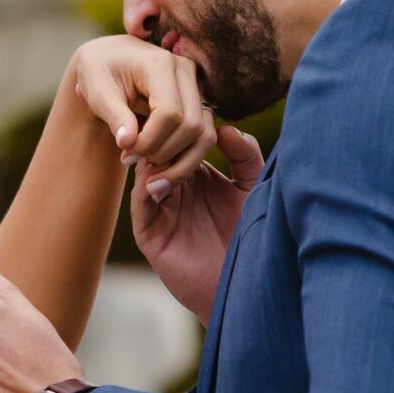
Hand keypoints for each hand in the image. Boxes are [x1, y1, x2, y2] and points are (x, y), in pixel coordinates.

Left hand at [68, 36, 216, 186]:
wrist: (109, 57)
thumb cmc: (99, 71)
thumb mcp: (97, 91)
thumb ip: (114, 116)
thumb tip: (128, 143)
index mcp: (160, 64)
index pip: (169, 112)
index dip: (149, 140)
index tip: (125, 153)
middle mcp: (186, 71)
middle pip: (191, 125)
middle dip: (162, 152)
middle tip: (131, 160)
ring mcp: (196, 85)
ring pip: (204, 134)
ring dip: (178, 160)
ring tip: (147, 172)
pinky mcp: (198, 101)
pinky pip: (203, 135)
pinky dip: (184, 157)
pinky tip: (157, 167)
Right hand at [132, 124, 265, 320]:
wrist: (246, 286)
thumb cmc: (253, 238)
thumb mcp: (253, 188)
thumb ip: (246, 155)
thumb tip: (224, 127)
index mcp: (196, 173)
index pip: (179, 139)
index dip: (183, 122)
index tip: (190, 107)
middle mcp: (174, 188)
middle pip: (159, 150)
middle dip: (164, 135)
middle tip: (169, 121)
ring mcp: (160, 210)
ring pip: (146, 172)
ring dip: (153, 158)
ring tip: (165, 149)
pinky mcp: (150, 233)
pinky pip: (140, 203)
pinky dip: (147, 188)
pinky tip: (162, 182)